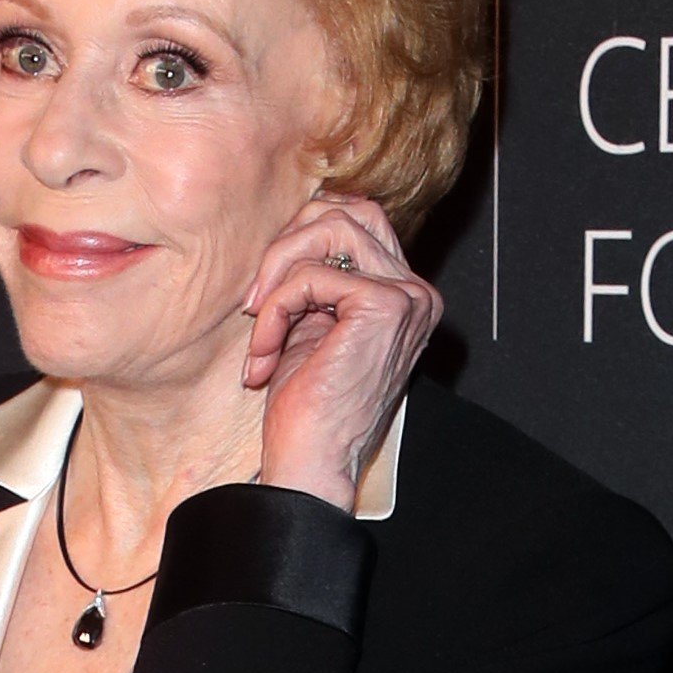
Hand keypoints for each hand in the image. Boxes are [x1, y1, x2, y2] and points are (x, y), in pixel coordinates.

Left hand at [242, 194, 441, 510]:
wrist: (311, 461)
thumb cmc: (307, 403)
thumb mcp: (311, 321)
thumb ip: (317, 273)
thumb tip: (296, 226)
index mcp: (403, 293)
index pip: (356, 219)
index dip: (300, 240)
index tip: (266, 291)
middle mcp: (415, 292)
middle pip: (348, 211)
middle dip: (289, 243)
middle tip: (257, 295)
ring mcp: (406, 297)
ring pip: (331, 230)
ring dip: (278, 274)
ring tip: (259, 320)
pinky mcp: (383, 307)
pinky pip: (310, 276)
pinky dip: (275, 310)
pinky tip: (266, 351)